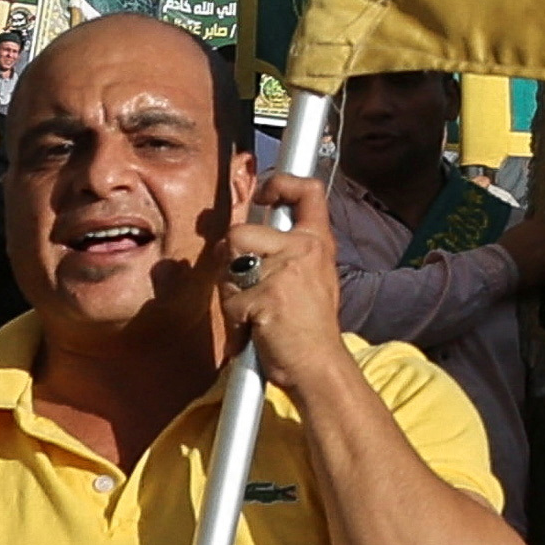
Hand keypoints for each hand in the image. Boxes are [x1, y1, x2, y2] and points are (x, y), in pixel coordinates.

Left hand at [215, 166, 346, 365]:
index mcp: (317, 242)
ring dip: (230, 290)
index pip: (307, 192)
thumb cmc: (310, 324)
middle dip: (231, 260)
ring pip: (227, 264)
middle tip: (249, 285)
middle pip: (240, 232)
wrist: (318, 362)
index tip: (263, 193)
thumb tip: (245, 235)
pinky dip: (234, 319)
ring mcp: (285, 273)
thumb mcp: (313, 275)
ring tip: (254, 309)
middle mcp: (304, 249)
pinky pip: (228, 299)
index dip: (280, 183)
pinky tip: (254, 327)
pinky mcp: (264, 297)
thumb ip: (287, 250)